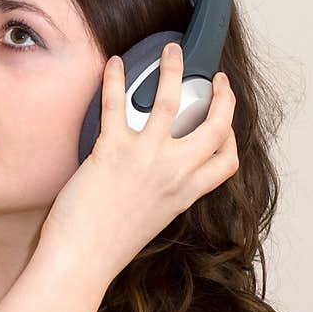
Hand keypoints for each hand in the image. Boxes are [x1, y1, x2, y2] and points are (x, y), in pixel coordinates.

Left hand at [37, 43, 238, 285]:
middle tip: (217, 80)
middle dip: (222, 97)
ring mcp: (146, 158)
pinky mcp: (112, 149)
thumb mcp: (152, 221)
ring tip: (172, 51)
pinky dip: (114, 79)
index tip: (224, 122)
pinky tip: (113, 64)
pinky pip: (116, 104)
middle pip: (215, 126)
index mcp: (185, 194)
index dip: (229, 137)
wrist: (82, 259)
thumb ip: (162, 195)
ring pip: (172, 101)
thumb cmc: (108, 246)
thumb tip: (157, 178)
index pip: (225, 161)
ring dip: (174, 70)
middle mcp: (174, 173)